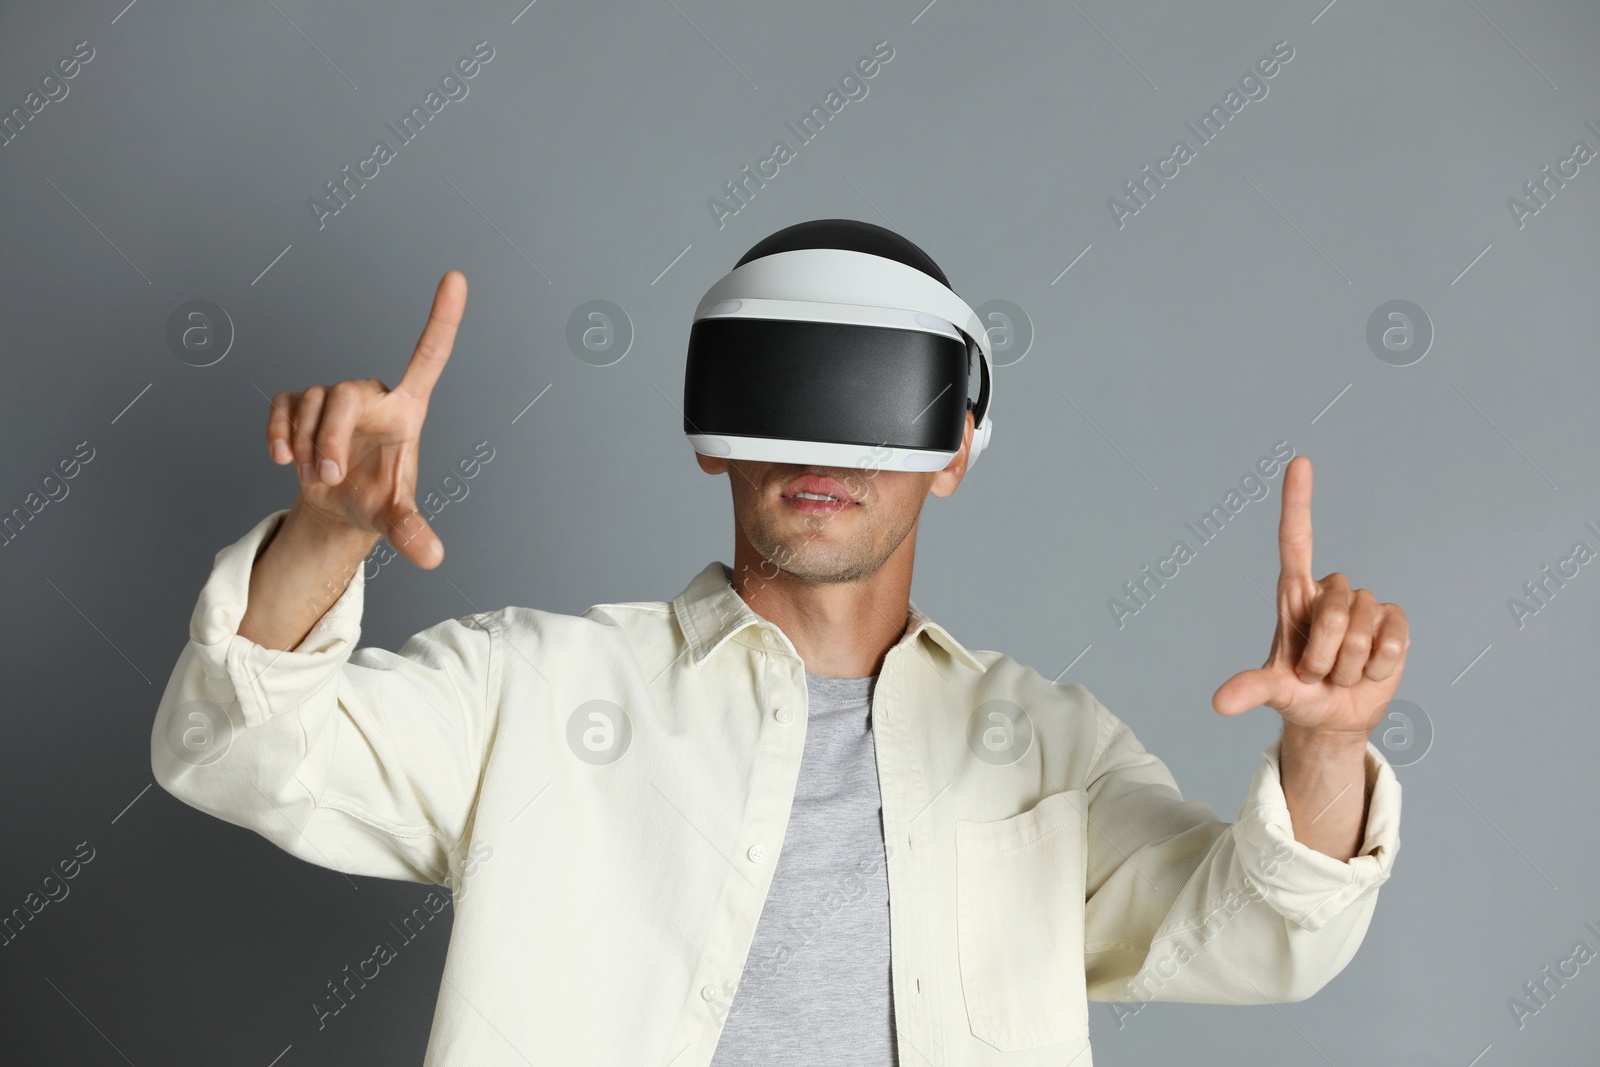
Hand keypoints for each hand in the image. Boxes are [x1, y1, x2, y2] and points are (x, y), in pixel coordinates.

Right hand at [265, 271, 467, 568]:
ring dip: (305, 447)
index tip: (457, 276)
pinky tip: (280, 457)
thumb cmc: (378, 499)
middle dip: (327, 439)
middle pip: (344, 393)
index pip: (430, 355)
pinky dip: (277, 431)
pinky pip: (282, 403)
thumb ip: (412, 532)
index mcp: (408, 409)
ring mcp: (335, 398)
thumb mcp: (396, 518)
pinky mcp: (301, 404)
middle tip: (325, 478)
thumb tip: (432, 555)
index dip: (443, 317)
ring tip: (316, 476)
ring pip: (311, 403)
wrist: (341, 505)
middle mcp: (373, 395)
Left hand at [1211, 455, 1409, 739]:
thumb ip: (1250, 691)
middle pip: (1335, 610)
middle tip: (1317, 672)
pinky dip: (1379, 667)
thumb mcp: (1273, 691)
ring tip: (1340, 673)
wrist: (1335, 716)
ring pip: (1362, 629)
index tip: (1299, 461)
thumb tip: (1218, 704)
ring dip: (1349, 665)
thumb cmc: (1298, 692)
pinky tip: (1370, 671)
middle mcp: (1330, 592)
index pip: (1296, 540)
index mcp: (1295, 595)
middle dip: (1325, 654)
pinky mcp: (1395, 622)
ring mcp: (1365, 604)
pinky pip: (1393, 640)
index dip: (1298, 501)